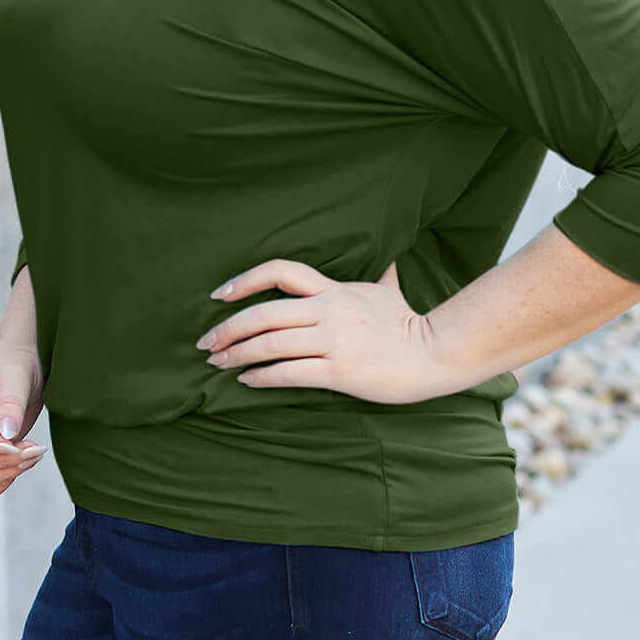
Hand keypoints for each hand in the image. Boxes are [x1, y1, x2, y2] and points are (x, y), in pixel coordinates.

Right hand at [0, 343, 46, 497]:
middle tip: (34, 450)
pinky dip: (0, 483)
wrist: (26, 363)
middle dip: (1, 461)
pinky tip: (23, 466)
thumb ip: (11, 403)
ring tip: (34, 454)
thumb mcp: (17, 374)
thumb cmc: (18, 361)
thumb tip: (6, 436)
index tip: (11, 444)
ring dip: (5, 473)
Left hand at [196, 258, 475, 405]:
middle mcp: (328, 311)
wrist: (435, 353)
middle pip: (264, 313)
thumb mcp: (388, 291)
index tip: (219, 294)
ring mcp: (333, 341)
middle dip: (227, 328)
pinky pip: (290, 373)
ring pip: (271, 344)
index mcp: (334, 289)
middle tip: (205, 342)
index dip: (245, 280)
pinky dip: (261, 377)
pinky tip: (246, 380)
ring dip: (236, 354)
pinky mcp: (339, 372)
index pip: (281, 272)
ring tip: (217, 363)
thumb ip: (381, 276)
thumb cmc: (408, 323)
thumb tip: (390, 260)